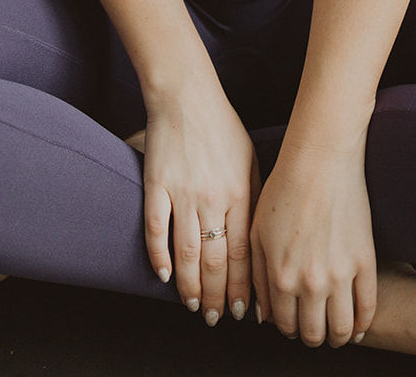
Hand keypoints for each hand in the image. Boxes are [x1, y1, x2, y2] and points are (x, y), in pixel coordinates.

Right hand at [139, 81, 259, 323]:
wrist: (186, 95)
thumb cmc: (222, 127)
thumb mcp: (251, 159)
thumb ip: (255, 198)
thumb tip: (259, 241)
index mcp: (240, 192)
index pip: (243, 254)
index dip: (243, 288)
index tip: (244, 312)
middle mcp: (212, 198)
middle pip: (215, 260)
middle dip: (218, 296)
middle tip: (218, 319)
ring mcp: (182, 193)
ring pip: (185, 253)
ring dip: (190, 286)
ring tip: (194, 306)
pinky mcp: (156, 185)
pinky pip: (156, 229)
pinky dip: (158, 256)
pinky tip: (163, 276)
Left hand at [250, 137, 376, 347]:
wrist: (319, 160)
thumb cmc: (283, 189)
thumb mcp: (257, 232)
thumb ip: (257, 276)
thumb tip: (263, 314)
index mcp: (280, 276)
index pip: (285, 324)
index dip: (288, 329)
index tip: (292, 324)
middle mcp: (309, 282)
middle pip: (313, 333)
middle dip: (311, 337)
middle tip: (313, 330)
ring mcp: (340, 274)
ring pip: (341, 328)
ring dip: (336, 337)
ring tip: (335, 332)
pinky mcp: (365, 261)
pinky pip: (368, 307)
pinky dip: (362, 324)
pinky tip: (356, 325)